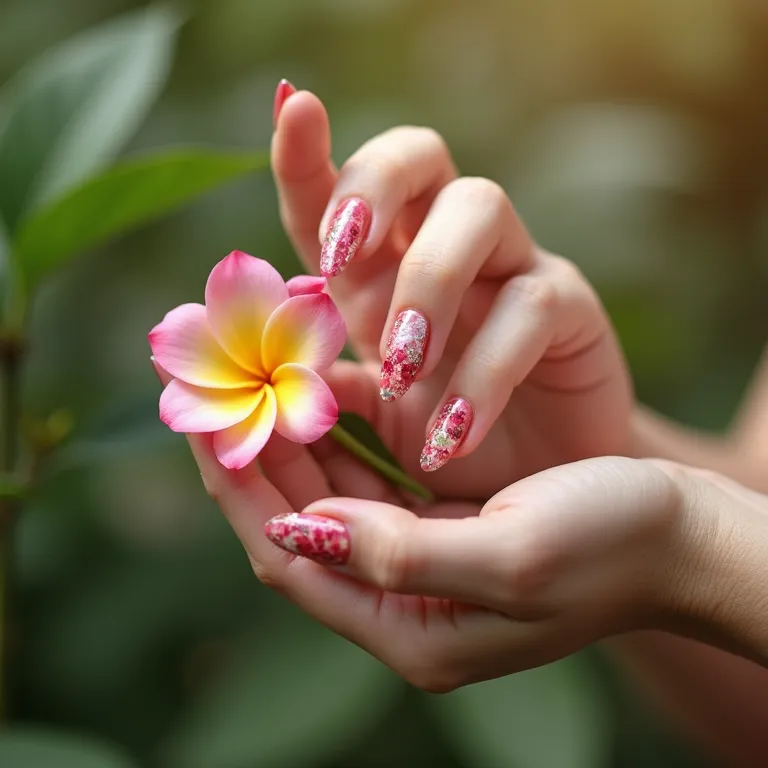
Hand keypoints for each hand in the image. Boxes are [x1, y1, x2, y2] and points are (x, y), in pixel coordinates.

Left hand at [157, 354, 745, 692]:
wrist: (680, 538)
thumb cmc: (612, 547)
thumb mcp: (510, 559)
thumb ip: (400, 553)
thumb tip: (299, 527)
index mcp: (412, 629)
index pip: (289, 558)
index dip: (239, 489)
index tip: (203, 420)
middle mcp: (405, 603)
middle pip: (297, 527)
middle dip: (252, 461)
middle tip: (214, 393)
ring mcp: (420, 566)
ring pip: (326, 501)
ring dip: (289, 446)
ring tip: (252, 387)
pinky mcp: (440, 529)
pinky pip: (365, 486)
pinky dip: (336, 444)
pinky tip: (318, 401)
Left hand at [272, 85, 631, 497]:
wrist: (532, 479)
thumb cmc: (444, 431)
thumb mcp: (377, 413)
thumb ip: (331, 387)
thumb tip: (275, 372)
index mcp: (384, 268)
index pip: (340, 196)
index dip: (309, 153)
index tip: (292, 107)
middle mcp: (447, 249)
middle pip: (419, 155)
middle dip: (372, 184)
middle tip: (339, 254)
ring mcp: (514, 266)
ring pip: (478, 205)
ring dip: (428, 283)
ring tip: (403, 370)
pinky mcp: (569, 306)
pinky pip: (530, 305)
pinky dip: (482, 373)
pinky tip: (451, 435)